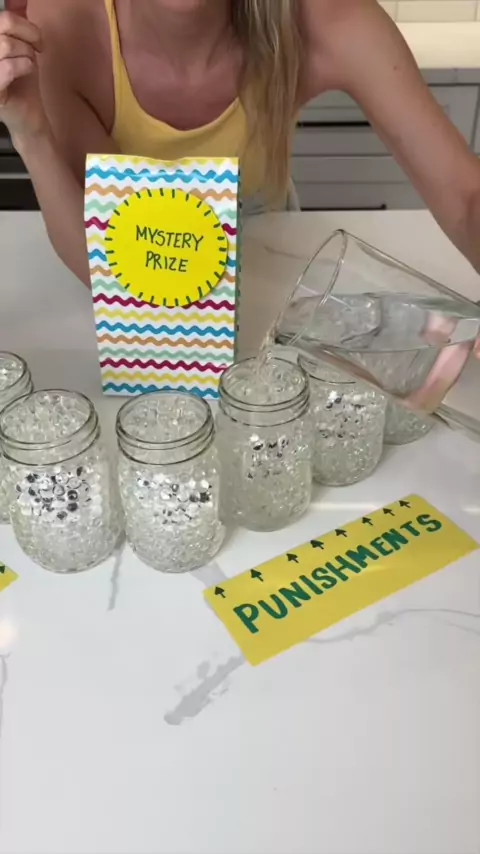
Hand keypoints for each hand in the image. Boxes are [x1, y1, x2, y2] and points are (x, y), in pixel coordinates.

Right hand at [0, 0, 46, 138]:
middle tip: (38, 49)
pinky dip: (25, 66)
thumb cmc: (22, 81)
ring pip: (6, 44)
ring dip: (27, 53)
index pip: (2, 16)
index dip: (21, 23)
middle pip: (3, 23)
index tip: (35, 39)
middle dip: (29, 35)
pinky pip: (7, 67)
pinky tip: (28, 72)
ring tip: (30, 64)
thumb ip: (16, 19)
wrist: (28, 115)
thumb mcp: (21, 44)